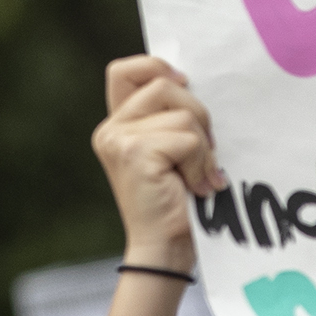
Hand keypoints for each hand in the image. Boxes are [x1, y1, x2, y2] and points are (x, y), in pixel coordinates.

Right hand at [93, 55, 220, 272]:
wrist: (163, 249)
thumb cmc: (174, 203)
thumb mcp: (170, 152)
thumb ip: (170, 119)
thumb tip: (194, 85)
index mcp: (116, 126)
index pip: (124, 70)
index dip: (156, 66)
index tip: (185, 85)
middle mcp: (110, 129)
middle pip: (164, 84)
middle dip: (197, 113)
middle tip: (204, 151)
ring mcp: (119, 140)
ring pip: (183, 114)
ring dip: (204, 147)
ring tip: (198, 176)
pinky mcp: (134, 153)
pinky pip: (188, 139)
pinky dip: (202, 164)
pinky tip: (197, 187)